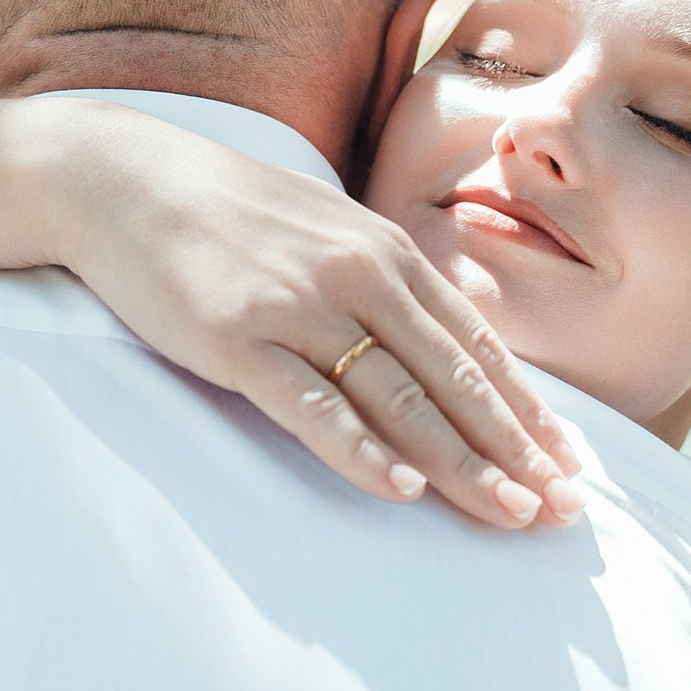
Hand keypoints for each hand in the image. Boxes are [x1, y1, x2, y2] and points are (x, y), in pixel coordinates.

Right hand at [56, 108, 585, 529]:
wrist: (122, 178)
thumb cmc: (227, 213)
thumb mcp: (325, 232)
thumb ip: (383, 284)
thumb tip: (440, 346)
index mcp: (387, 252)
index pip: (475, 346)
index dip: (526, 411)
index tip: (568, 465)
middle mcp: (358, 277)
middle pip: (453, 379)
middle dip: (515, 450)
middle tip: (562, 510)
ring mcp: (299, 307)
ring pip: (399, 398)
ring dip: (461, 463)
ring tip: (510, 512)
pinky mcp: (239, 338)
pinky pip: (311, 405)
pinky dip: (360, 449)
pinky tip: (400, 489)